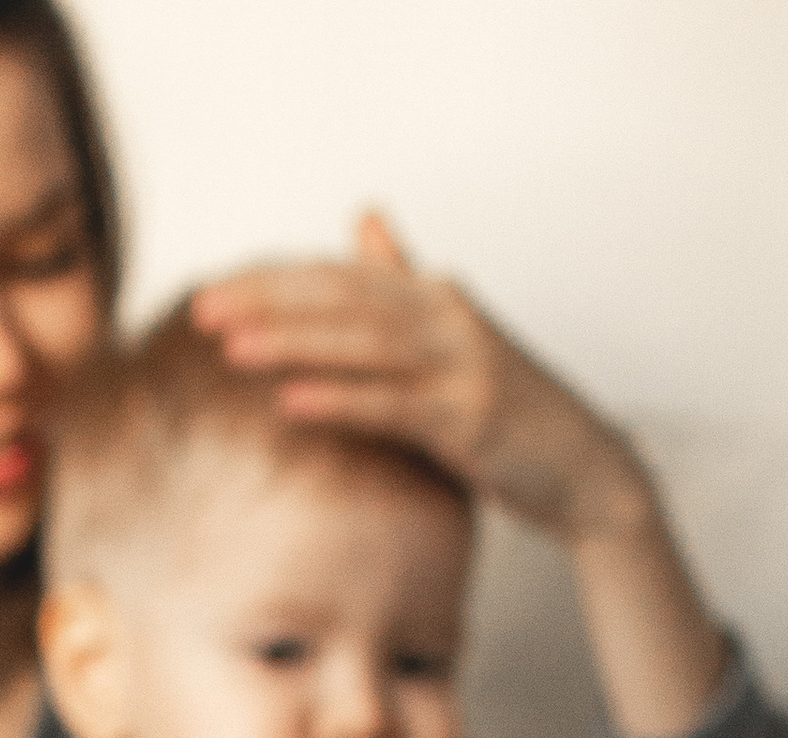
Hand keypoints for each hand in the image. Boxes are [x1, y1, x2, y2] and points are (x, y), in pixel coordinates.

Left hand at [191, 213, 646, 542]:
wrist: (584, 471)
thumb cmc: (508, 415)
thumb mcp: (450, 341)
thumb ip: (404, 285)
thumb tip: (365, 216)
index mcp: (435, 299)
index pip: (340, 279)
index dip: (275, 282)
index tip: (213, 291)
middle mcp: (448, 318)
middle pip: (344, 300)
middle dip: (270, 303)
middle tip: (202, 309)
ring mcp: (462, 365)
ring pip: (364, 345)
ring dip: (294, 344)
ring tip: (231, 347)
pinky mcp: (470, 417)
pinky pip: (393, 406)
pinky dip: (341, 400)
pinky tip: (290, 401)